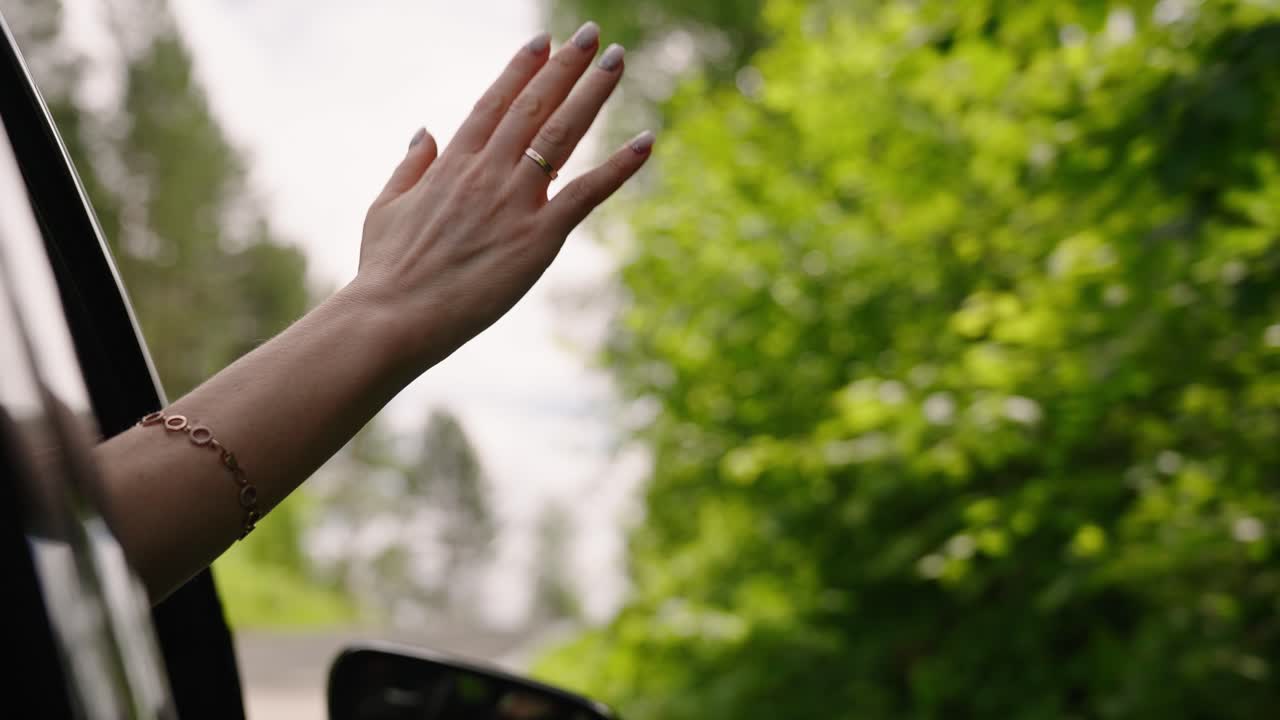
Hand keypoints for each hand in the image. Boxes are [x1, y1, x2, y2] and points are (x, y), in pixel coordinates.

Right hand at [352, 22, 652, 371]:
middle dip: (565, 66)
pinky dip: (619, 167)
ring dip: (593, 93)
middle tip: (591, 34)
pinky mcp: (538, 237)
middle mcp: (487, 172)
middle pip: (534, 106)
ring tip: (616, 60)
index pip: (494, 103)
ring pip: (562, 134)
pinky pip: (586, 192)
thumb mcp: (386, 207)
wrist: (394, 315)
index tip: (543, 41)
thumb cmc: (386, 270)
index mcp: (452, 163)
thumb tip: (426, 131)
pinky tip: (645, 141)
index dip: (521, 70)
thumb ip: (410, 166)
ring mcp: (514, 201)